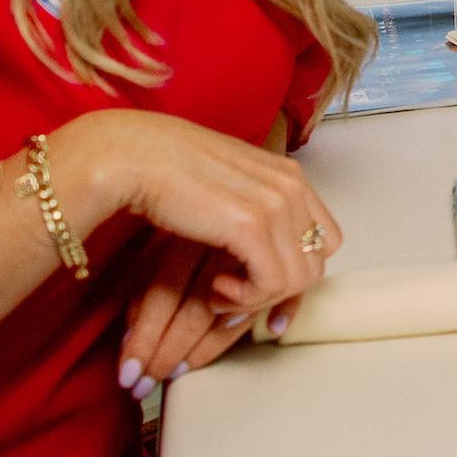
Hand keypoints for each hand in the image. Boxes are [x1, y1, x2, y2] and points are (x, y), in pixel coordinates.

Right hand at [61, 114, 340, 375]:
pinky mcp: (252, 225)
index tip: (258, 286)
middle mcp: (291, 185)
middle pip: (314, 263)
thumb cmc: (168, 173)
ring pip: (298, 279)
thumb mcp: (228, 189)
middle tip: (232, 290)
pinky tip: (215, 290)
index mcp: (289, 175)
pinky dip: (245, 299)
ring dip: (257, 297)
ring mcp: (275, 203)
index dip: (294, 271)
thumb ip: (255, 214)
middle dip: (276, 290)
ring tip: (218, 290)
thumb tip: (265, 262)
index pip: (323, 240)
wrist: (133, 157)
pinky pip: (271, 284)